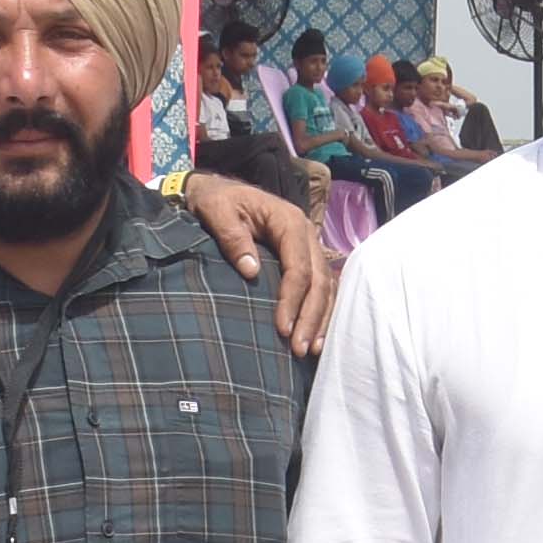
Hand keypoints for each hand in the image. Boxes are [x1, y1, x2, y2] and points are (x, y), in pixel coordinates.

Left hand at [188, 172, 344, 358]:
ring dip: (320, 319)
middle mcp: (306, 234)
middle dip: (311, 317)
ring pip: (326, 286)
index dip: (292, 299)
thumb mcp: (216, 211)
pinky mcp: (306, 259)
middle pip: (319, 281)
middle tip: (300, 349)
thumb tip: (251, 271)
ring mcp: (309, 247)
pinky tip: (316, 336)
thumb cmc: (217, 201)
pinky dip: (321, 312)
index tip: (282, 328)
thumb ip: (232, 237)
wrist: (220, 192)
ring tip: (312, 350)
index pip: (299, 267)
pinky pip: (323, 287)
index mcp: (288, 221)